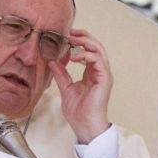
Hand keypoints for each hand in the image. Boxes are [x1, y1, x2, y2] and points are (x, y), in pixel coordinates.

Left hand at [48, 29, 112, 143]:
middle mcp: (100, 71)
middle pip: (96, 46)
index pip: (88, 50)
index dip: (79, 41)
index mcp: (92, 73)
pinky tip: (74, 56)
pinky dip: (86, 55)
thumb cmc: (78, 112)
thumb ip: (61, 74)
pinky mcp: (104, 79)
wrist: (84, 125)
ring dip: (86, 42)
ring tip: (72, 40)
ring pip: (99, 50)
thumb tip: (52, 61)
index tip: (67, 36)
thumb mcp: (65, 88)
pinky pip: (98, 60)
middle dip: (83, 36)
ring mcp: (104, 74)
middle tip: (70, 32)